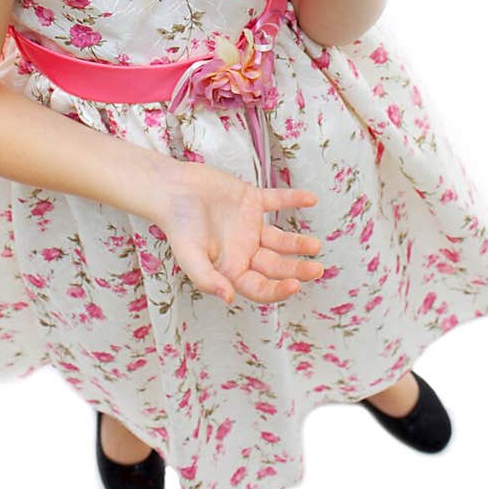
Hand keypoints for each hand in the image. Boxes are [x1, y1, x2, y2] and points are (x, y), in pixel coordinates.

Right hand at [152, 159, 322, 305]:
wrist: (171, 189)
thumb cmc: (178, 225)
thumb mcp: (189, 257)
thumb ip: (207, 280)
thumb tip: (229, 299)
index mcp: (231, 268)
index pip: (259, 287)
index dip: (277, 290)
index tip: (294, 286)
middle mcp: (244, 250)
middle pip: (276, 266)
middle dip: (296, 269)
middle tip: (316, 269)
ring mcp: (249, 226)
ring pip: (280, 239)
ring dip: (297, 242)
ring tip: (315, 245)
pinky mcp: (251, 201)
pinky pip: (276, 201)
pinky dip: (293, 199)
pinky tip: (310, 199)